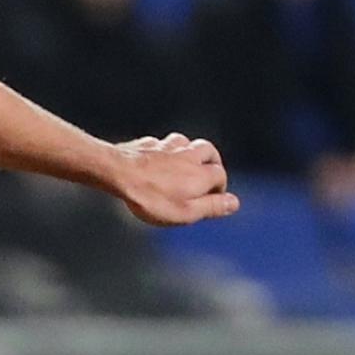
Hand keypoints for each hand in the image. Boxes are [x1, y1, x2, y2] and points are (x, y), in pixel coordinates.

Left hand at [111, 133, 238, 226]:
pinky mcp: (148, 144)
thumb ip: (211, 207)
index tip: (214, 198)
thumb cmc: (152, 197)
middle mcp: (188, 155)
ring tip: (186, 163)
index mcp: (200, 173)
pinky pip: (161, 143)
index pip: (220, 175)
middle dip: (211, 162)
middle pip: (208, 151)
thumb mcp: (185, 212)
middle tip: (208, 173)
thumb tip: (234, 203)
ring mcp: (167, 147)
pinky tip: (158, 157)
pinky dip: (165, 150)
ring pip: (186, 142)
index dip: (219, 187)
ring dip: (190, 152)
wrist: (119, 173)